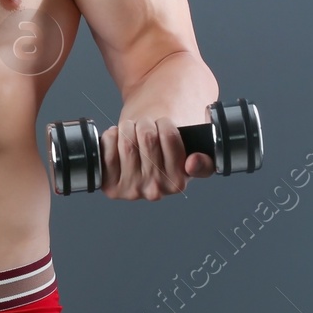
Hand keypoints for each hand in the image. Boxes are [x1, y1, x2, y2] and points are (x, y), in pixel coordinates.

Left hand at [99, 116, 215, 200]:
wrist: (139, 157)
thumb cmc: (165, 149)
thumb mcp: (191, 153)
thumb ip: (203, 162)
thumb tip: (194, 163)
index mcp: (179, 181)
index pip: (171, 137)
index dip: (166, 125)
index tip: (165, 125)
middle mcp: (157, 190)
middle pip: (147, 136)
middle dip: (146, 122)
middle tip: (148, 126)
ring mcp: (133, 190)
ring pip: (127, 141)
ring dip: (128, 127)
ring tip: (134, 132)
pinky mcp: (111, 186)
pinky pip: (108, 148)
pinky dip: (111, 135)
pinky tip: (119, 140)